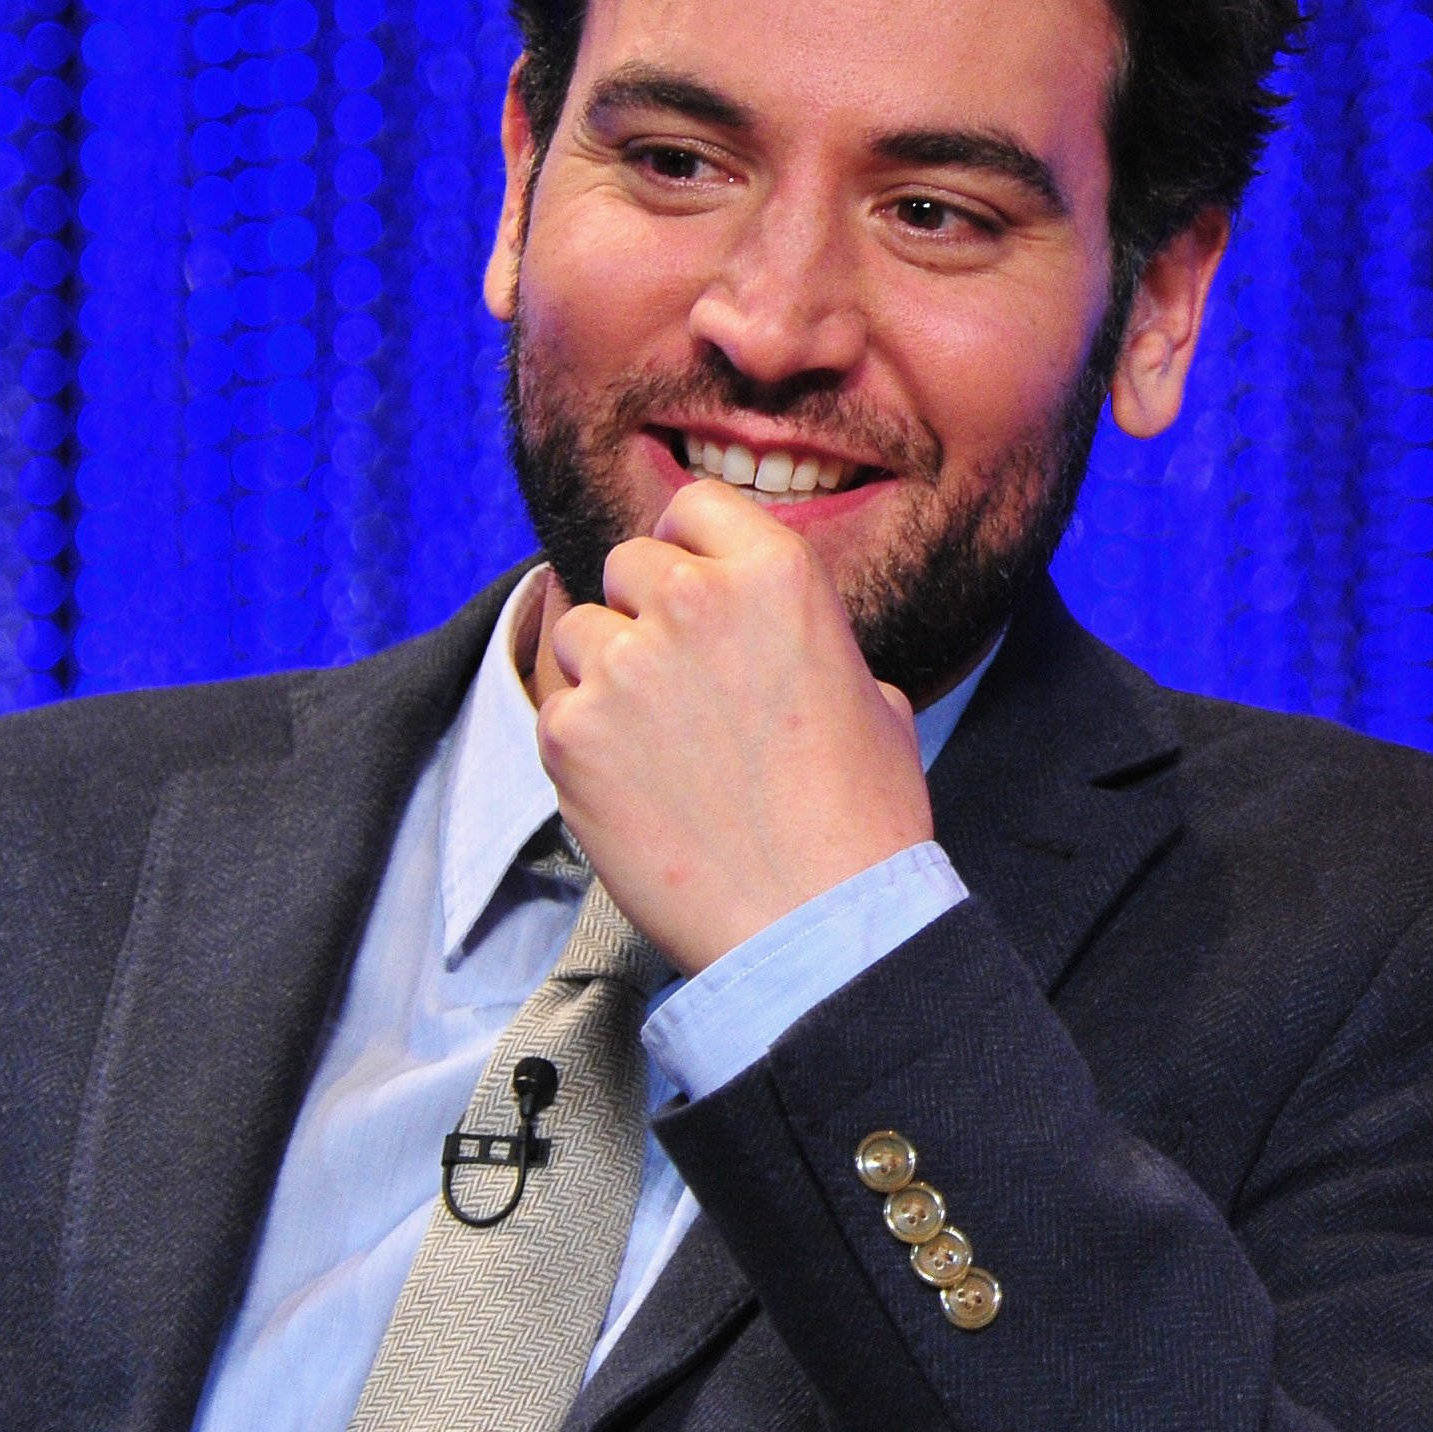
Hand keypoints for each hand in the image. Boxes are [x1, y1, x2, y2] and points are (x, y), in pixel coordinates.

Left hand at [535, 479, 933, 975]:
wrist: (815, 925)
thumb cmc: (862, 823)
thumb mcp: (874, 697)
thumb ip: (808, 642)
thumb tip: (773, 643)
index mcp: (778, 576)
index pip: (695, 506)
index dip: (692, 547)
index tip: (694, 589)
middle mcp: (694, 601)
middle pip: (627, 565)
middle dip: (645, 612)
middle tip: (678, 683)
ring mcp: (625, 665)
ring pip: (580, 633)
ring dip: (607, 674)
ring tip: (658, 743)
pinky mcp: (573, 734)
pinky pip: (558, 707)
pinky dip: (586, 742)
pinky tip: (636, 786)